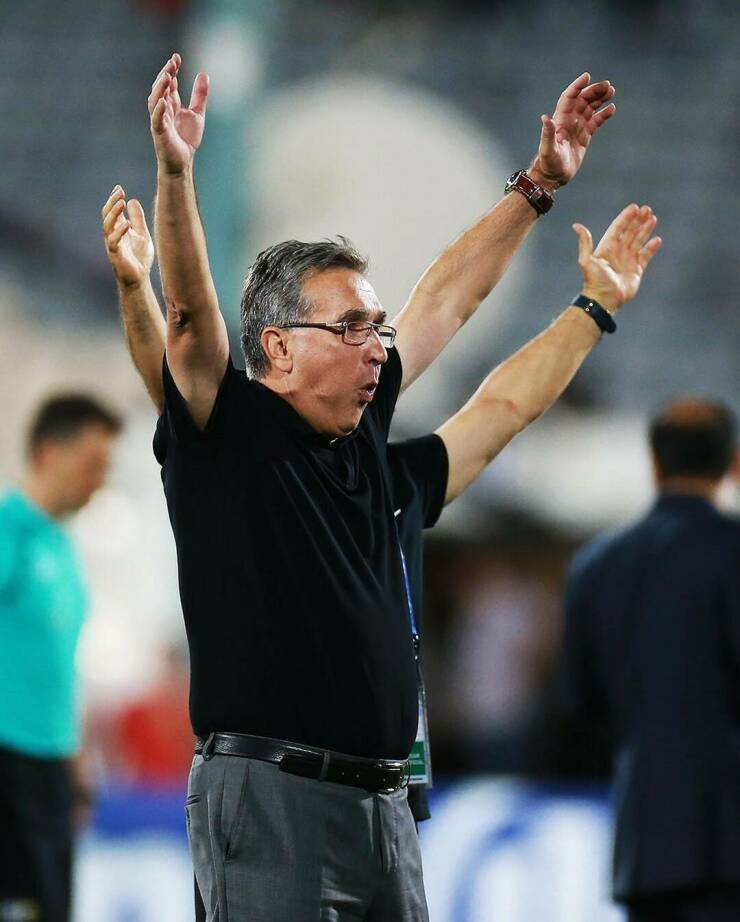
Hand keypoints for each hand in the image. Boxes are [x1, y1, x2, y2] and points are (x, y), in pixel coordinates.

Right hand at [102, 186, 154, 287]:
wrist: (139, 279)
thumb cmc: (139, 258)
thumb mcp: (142, 234)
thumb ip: (138, 219)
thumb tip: (133, 200)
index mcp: (118, 229)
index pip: (112, 211)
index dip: (114, 199)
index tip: (119, 188)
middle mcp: (112, 235)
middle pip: (107, 215)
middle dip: (112, 202)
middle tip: (120, 192)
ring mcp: (112, 245)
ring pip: (107, 226)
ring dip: (113, 213)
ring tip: (121, 202)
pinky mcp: (115, 255)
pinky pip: (113, 242)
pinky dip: (119, 232)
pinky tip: (126, 224)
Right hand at [148, 53, 208, 174]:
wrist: (183, 162)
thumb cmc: (186, 139)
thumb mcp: (197, 113)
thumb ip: (199, 95)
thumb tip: (203, 74)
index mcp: (171, 104)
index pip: (169, 82)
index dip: (171, 69)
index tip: (176, 57)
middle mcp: (163, 110)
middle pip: (160, 88)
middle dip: (165, 74)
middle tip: (172, 62)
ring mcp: (159, 120)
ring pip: (154, 100)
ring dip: (160, 88)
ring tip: (167, 76)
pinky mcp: (159, 133)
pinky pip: (156, 120)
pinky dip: (159, 110)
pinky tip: (164, 101)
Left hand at [531, 73, 615, 188]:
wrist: (553, 177)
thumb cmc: (548, 164)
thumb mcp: (547, 149)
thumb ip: (547, 133)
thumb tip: (545, 118)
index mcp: (560, 120)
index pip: (569, 97)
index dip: (577, 86)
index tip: (587, 76)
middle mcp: (569, 121)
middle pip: (582, 100)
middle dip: (593, 91)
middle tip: (607, 85)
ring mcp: (577, 127)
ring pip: (590, 108)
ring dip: (600, 98)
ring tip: (611, 91)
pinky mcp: (584, 137)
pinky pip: (595, 121)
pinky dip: (603, 115)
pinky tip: (612, 109)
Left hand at [573, 204, 661, 312]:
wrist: (604, 299)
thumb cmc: (594, 281)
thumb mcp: (587, 260)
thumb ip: (585, 242)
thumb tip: (576, 226)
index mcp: (607, 248)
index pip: (618, 228)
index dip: (626, 217)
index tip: (635, 207)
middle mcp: (618, 252)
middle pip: (630, 231)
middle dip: (638, 220)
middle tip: (647, 209)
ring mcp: (628, 260)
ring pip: (639, 240)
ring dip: (645, 229)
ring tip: (653, 218)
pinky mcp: (637, 269)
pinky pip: (646, 255)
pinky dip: (651, 247)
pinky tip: (657, 239)